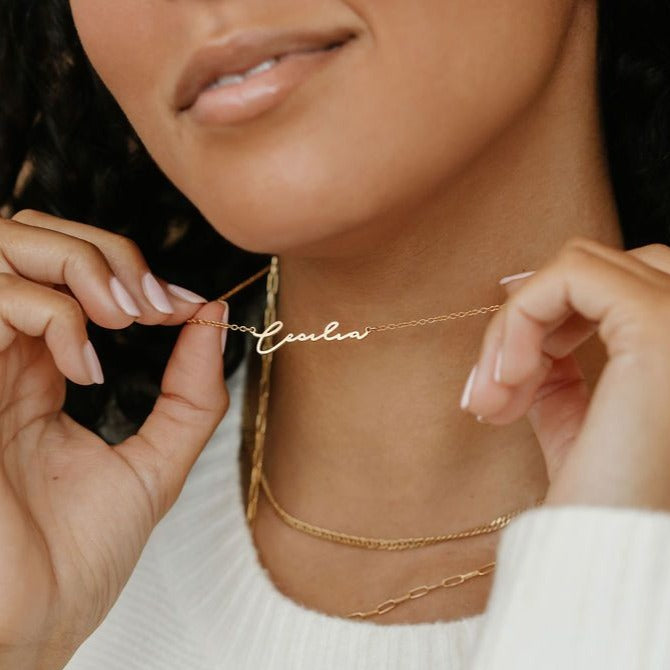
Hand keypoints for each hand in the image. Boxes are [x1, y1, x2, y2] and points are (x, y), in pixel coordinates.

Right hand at [0, 210, 228, 666]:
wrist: (32, 627)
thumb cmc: (79, 558)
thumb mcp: (155, 465)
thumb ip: (190, 395)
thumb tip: (212, 316)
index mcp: (41, 372)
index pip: (70, 273)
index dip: (133, 271)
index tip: (186, 307)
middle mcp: (2, 358)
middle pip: (28, 235)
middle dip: (101, 250)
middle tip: (150, 305)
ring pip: (5, 245)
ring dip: (81, 268)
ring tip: (123, 322)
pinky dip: (54, 314)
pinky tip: (84, 369)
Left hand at [461, 236, 669, 511]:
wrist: (611, 556)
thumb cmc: (597, 495)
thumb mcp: (574, 414)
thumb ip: (558, 362)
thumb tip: (521, 310)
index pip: (621, 284)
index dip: (551, 314)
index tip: (503, 372)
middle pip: (598, 269)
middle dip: (528, 321)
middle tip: (492, 391)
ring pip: (578, 266)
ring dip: (517, 324)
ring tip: (495, 395)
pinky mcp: (661, 329)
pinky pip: (568, 276)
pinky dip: (519, 318)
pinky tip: (507, 379)